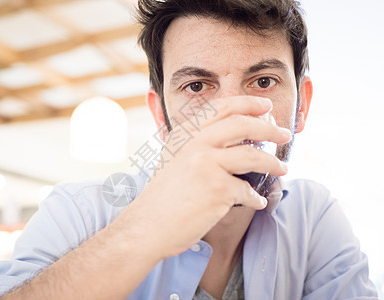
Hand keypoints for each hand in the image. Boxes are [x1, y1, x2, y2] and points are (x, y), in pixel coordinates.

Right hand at [117, 96, 290, 258]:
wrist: (148, 226)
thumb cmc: (163, 196)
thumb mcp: (174, 158)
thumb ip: (196, 143)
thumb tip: (231, 138)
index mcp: (185, 133)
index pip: (222, 107)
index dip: (248, 103)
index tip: (266, 106)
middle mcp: (195, 143)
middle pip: (243, 125)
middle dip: (269, 129)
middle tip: (284, 134)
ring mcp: (206, 164)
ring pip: (253, 156)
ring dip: (273, 163)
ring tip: (282, 169)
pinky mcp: (217, 188)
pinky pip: (247, 189)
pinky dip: (255, 197)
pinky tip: (256, 201)